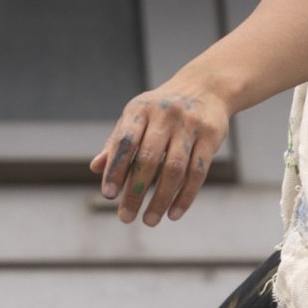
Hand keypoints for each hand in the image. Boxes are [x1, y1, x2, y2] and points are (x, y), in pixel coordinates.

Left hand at [92, 79, 231, 225]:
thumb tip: (96, 168)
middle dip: (135, 191)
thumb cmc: (161, 110)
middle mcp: (166, 115)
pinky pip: (198, 172)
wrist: (206, 87)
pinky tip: (174, 214)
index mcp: (141, 109)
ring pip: (175, 169)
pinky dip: (185, 196)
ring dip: (160, 198)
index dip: (116, 169)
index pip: (126, 142)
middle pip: (149, 159)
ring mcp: (190, 125)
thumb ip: (117, 142)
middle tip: (125, 217)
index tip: (108, 195)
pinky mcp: (211, 136)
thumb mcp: (136, 117)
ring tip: (149, 220)